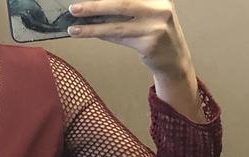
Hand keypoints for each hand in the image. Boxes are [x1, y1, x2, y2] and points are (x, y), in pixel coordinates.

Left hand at [67, 0, 192, 76]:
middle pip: (121, 3)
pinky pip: (120, 38)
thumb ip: (127, 7)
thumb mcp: (147, 13)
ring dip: (92, 27)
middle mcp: (159, 6)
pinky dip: (103, 36)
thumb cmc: (156, 32)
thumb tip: (95, 6)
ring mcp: (156, 26)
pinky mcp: (150, 44)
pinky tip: (89, 34)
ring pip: (117, 25)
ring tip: (74, 28)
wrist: (175, 59)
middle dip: (95, 6)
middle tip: (73, 8)